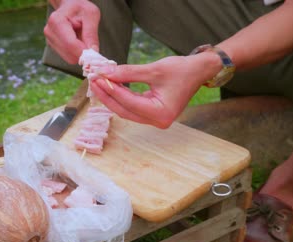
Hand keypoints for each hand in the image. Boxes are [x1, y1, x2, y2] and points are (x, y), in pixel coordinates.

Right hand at [44, 0, 99, 63]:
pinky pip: (68, 57)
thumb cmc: (80, 8)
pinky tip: (76, 41)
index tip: (95, 54)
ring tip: (81, 37)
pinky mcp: (53, 47)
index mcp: (57, 21)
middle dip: (83, 52)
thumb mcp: (91, 14)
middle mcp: (50, 32)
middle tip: (90, 42)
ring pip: (69, 58)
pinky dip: (75, 53)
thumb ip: (91, 33)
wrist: (69, 6)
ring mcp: (50, 40)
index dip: (84, 52)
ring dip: (79, 52)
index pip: (70, 44)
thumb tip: (93, 52)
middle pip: (69, 54)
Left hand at [91, 53, 221, 127]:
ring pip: (126, 110)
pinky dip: (120, 96)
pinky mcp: (152, 114)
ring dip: (111, 96)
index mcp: (161, 113)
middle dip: (107, 95)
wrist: (199, 71)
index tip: (98, 77)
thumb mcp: (154, 69)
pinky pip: (131, 107)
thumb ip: (128, 72)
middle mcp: (158, 121)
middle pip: (124, 110)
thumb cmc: (182, 70)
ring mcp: (155, 119)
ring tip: (99, 81)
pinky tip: (110, 86)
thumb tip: (105, 72)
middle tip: (94, 80)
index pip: (129, 102)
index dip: (111, 90)